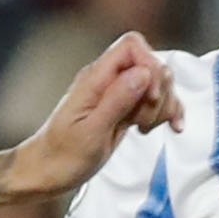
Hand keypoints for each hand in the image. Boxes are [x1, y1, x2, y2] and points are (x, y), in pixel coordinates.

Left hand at [0, 33, 181, 199]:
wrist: (46, 171)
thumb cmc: (62, 156)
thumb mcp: (91, 132)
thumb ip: (117, 101)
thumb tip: (143, 74)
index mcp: (94, 79)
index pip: (132, 46)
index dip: (150, 66)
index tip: (151, 97)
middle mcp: (107, 80)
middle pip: (150, 63)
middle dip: (159, 91)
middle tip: (143, 120)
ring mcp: (116, 94)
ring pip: (156, 83)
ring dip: (163, 105)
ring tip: (145, 129)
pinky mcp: (124, 109)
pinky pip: (154, 100)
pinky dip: (166, 112)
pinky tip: (172, 127)